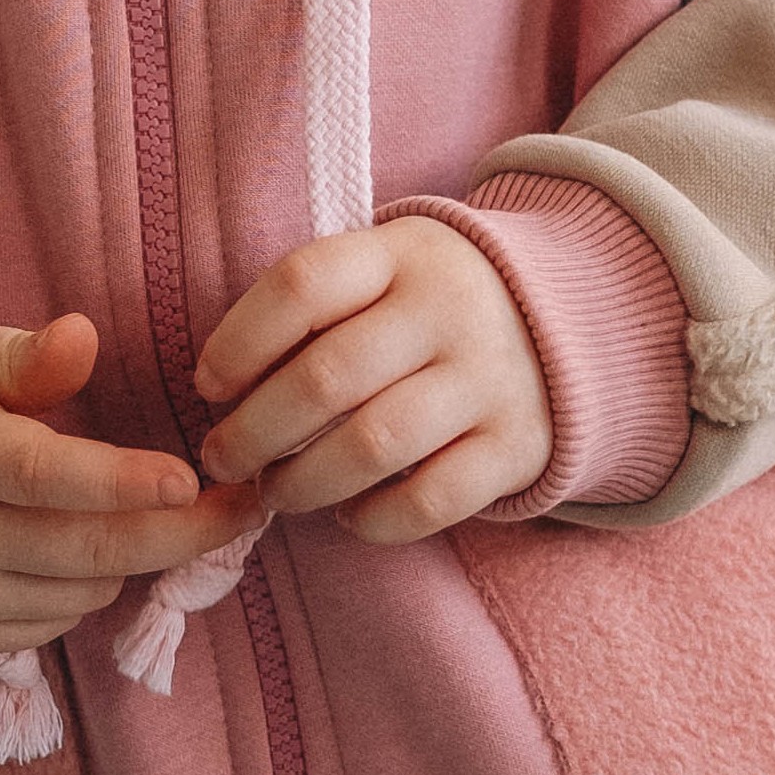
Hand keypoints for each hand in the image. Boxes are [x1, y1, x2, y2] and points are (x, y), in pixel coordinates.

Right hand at [0, 314, 244, 655]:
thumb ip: (20, 358)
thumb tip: (84, 338)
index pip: (41, 473)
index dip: (121, 482)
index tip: (192, 478)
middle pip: (85, 549)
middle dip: (180, 534)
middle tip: (247, 508)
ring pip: (84, 589)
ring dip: (125, 553)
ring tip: (125, 509)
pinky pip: (56, 622)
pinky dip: (82, 588)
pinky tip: (64, 548)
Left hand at [193, 219, 551, 544]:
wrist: (565, 326)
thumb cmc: (428, 308)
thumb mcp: (382, 273)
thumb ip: (313, 311)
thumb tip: (222, 390)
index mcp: (400, 255)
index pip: (302, 286)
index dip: (238, 341)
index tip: (209, 384)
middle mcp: (449, 311)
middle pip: (326, 378)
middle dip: (252, 432)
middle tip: (222, 458)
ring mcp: (489, 380)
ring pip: (372, 446)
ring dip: (302, 482)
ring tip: (274, 492)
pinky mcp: (518, 447)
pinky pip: (430, 501)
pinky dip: (374, 519)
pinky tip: (349, 513)